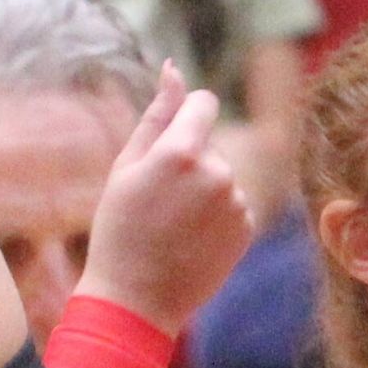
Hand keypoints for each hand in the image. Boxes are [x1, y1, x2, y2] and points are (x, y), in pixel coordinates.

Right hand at [75, 64, 252, 335]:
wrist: (137, 299)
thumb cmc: (120, 229)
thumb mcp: (127, 166)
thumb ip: (157, 114)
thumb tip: (174, 68)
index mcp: (181, 151)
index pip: (204, 102)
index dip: (187, 115)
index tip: (172, 137)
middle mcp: (217, 173)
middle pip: (210, 144)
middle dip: (188, 161)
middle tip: (157, 202)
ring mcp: (236, 202)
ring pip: (221, 176)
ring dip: (202, 190)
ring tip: (173, 224)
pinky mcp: (248, 226)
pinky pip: (234, 204)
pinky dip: (216, 215)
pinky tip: (191, 239)